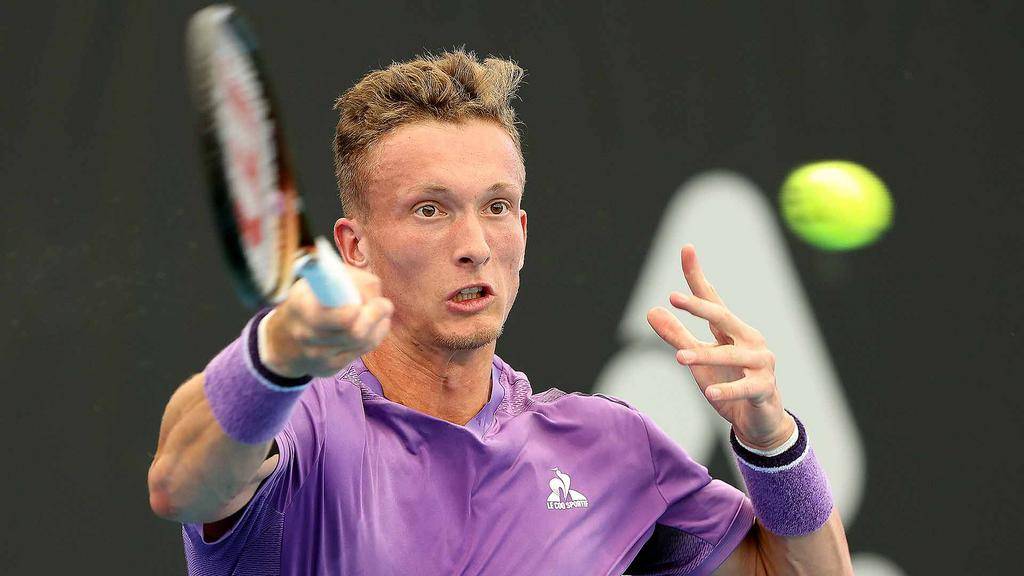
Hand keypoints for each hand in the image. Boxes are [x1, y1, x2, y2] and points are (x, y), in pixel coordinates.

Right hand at [262, 266, 392, 377]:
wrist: (281, 342)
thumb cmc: (305, 303)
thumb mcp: (313, 282)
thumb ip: (343, 279)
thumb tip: (373, 288)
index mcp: (301, 308)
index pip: (341, 316)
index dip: (359, 307)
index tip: (367, 296)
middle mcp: (307, 335)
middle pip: (356, 332)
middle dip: (376, 314)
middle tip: (384, 304)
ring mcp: (318, 356)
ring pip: (364, 342)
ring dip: (379, 324)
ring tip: (381, 311)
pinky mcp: (329, 368)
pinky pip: (361, 351)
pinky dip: (374, 335)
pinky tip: (375, 325)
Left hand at [646, 244, 793, 450]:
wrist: (759, 420)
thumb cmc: (728, 380)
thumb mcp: (697, 358)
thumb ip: (676, 336)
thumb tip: (650, 311)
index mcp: (731, 329)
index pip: (711, 298)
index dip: (697, 276)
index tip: (686, 249)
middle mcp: (749, 339)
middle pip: (722, 317)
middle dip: (699, 306)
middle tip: (674, 298)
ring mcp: (760, 362)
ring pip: (730, 354)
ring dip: (703, 356)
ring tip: (678, 359)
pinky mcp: (764, 388)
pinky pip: (744, 387)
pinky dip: (727, 390)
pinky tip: (710, 393)